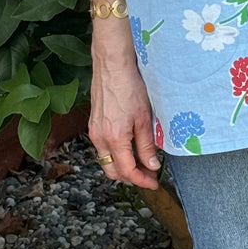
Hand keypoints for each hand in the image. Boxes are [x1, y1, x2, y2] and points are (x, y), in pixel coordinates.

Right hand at [89, 37, 161, 188]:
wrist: (112, 66)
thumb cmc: (129, 87)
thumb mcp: (145, 118)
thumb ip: (146, 145)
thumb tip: (152, 165)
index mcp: (114, 138)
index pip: (127, 171)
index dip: (142, 180)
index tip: (154, 183)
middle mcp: (100, 138)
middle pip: (113, 171)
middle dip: (131, 177)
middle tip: (149, 174)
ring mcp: (94, 132)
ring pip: (107, 161)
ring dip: (123, 166)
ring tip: (142, 161)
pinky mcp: (93, 125)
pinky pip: (103, 149)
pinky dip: (116, 154)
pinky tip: (130, 147)